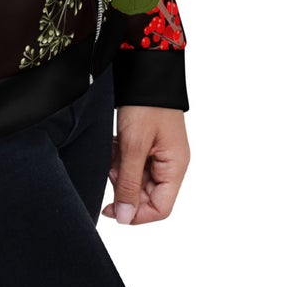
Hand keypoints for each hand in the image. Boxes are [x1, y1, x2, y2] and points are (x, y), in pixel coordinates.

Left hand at [102, 104, 189, 224]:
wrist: (146, 68)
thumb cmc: (145, 105)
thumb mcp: (133, 146)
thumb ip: (128, 183)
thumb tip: (125, 218)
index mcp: (175, 166)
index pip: (160, 208)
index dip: (136, 213)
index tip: (112, 208)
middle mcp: (170, 163)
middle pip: (147, 194)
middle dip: (124, 185)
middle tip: (110, 168)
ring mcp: (159, 152)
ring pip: (136, 178)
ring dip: (120, 170)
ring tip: (113, 150)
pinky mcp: (148, 142)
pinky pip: (133, 161)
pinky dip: (119, 156)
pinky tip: (114, 143)